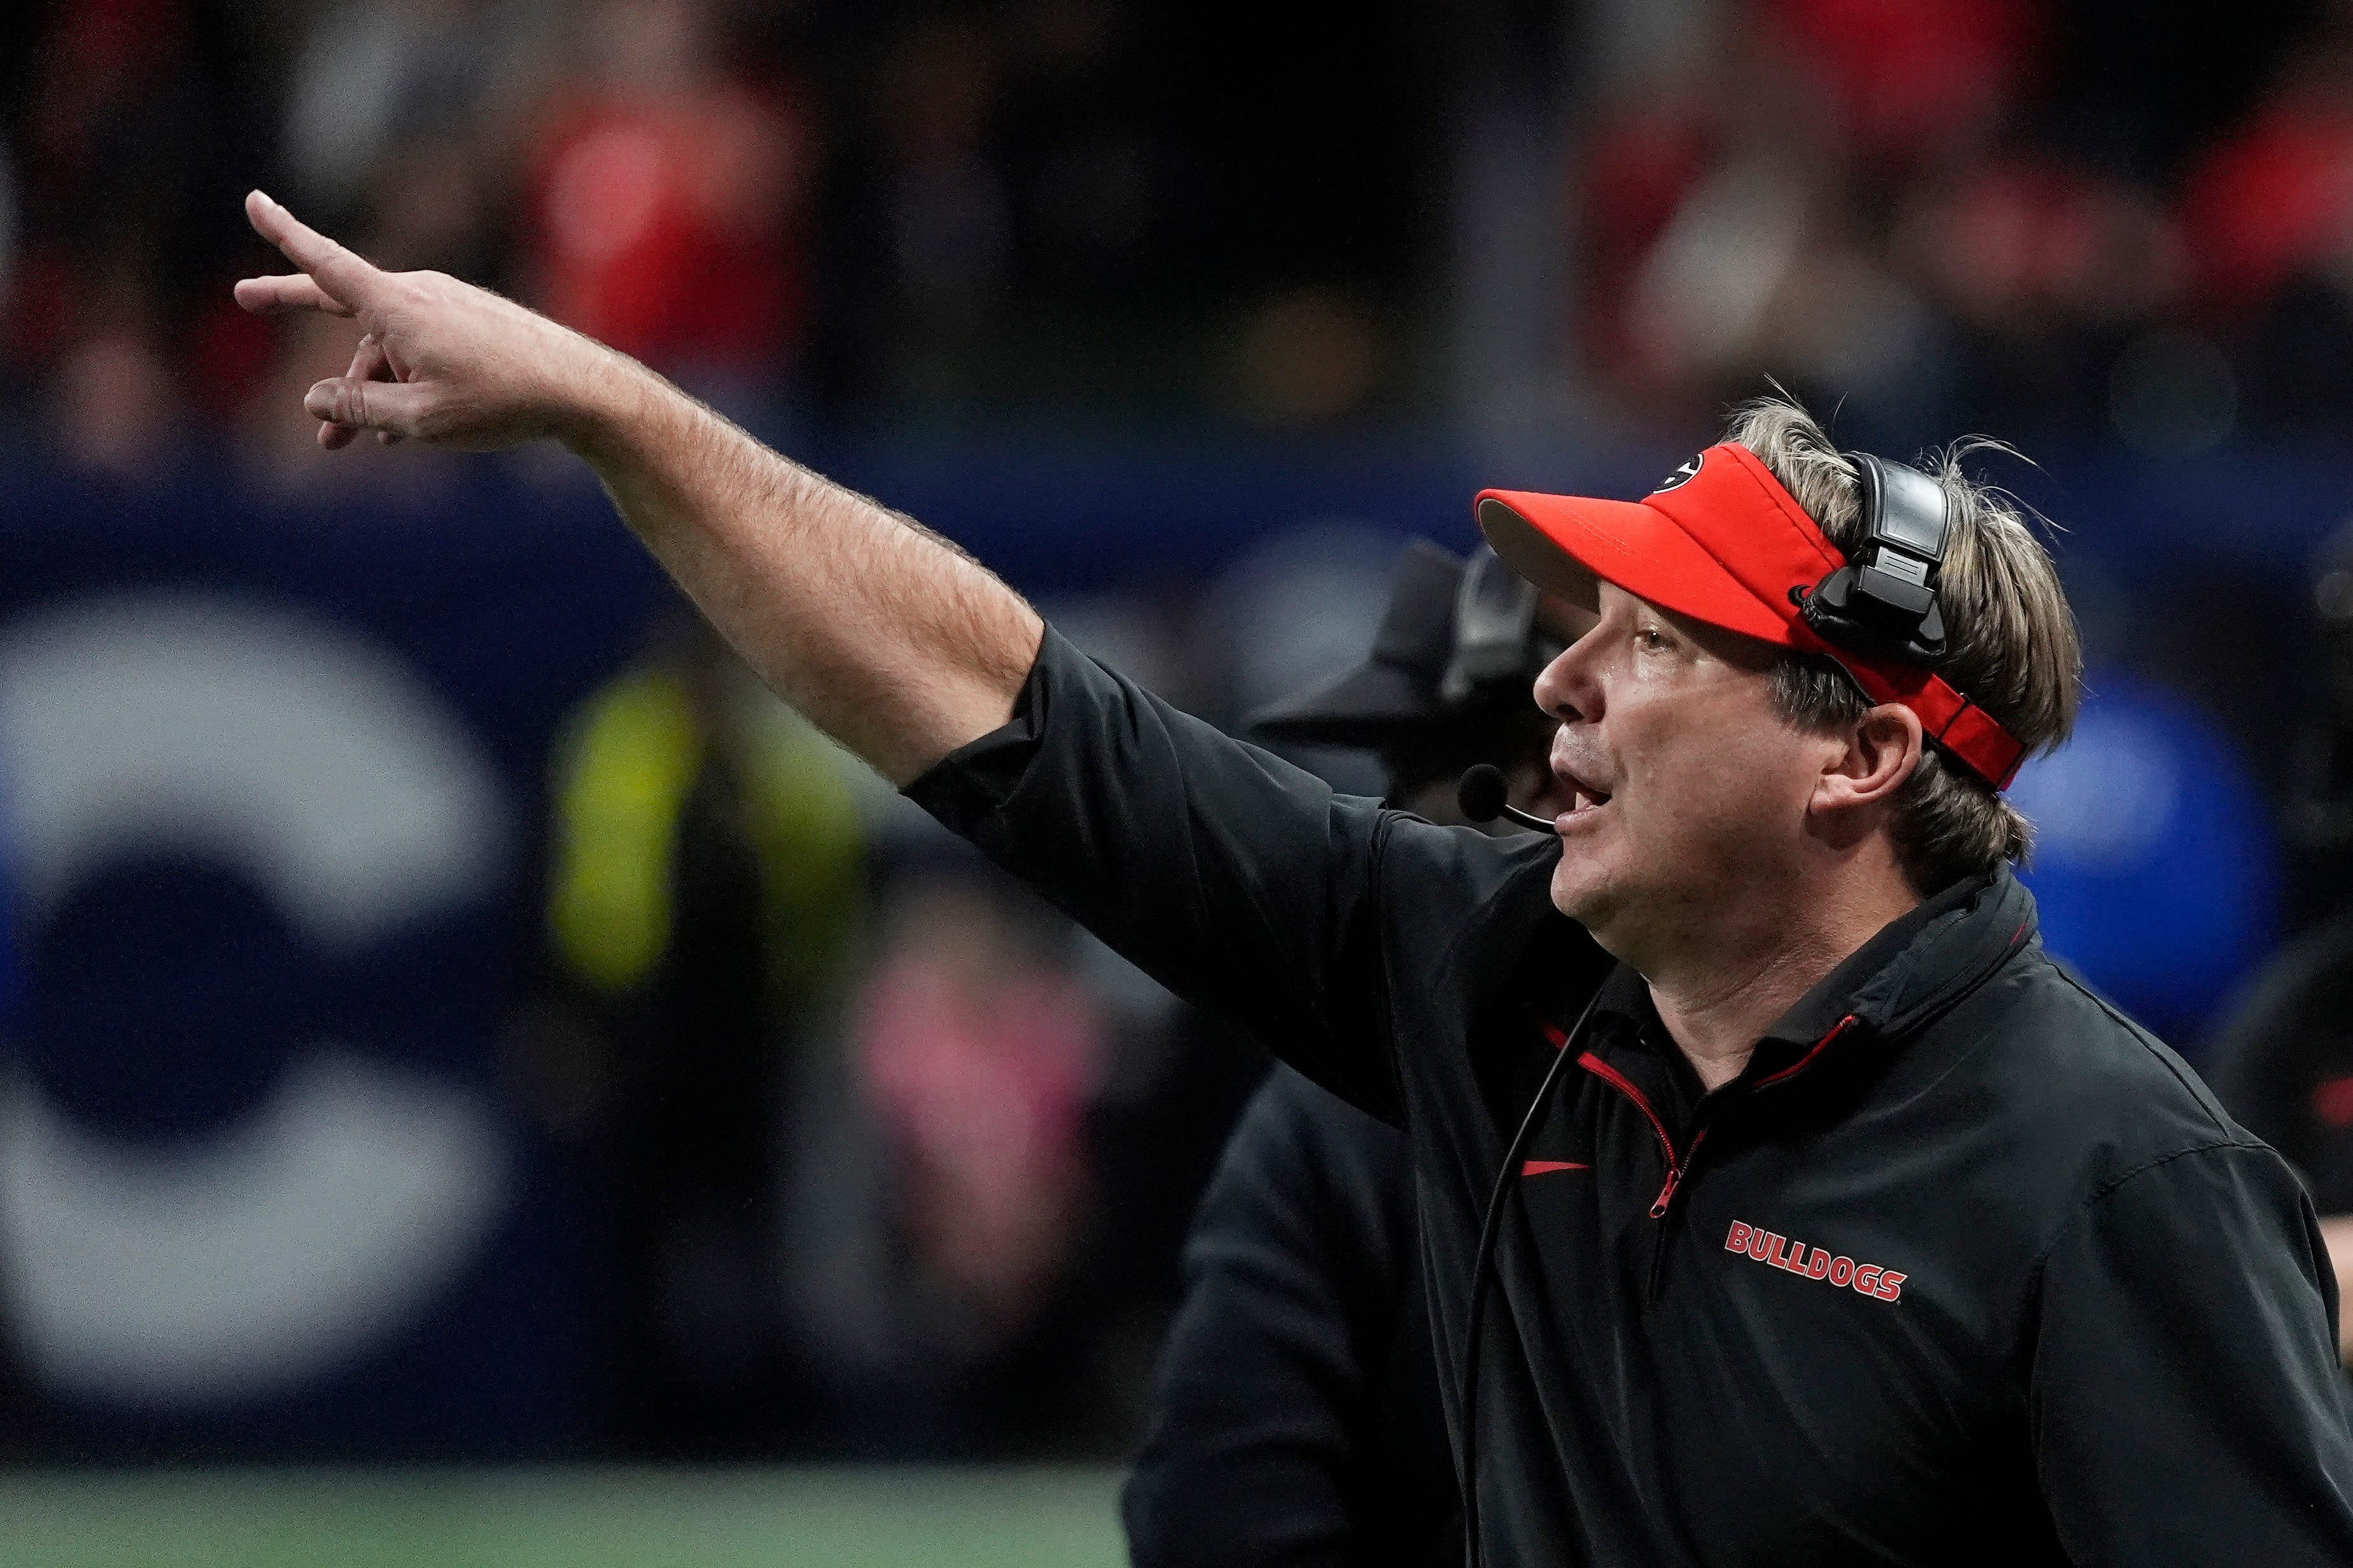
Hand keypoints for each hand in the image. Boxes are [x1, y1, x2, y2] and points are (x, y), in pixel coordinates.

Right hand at [233, 190, 625, 451]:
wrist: (583, 393)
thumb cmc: (502, 403)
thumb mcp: (420, 418)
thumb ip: (358, 408)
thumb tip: (312, 399)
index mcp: (400, 308)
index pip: (327, 264)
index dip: (285, 235)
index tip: (253, 201)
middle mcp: (421, 296)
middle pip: (343, 300)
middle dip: (294, 304)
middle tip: (246, 297)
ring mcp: (448, 309)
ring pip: (384, 345)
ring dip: (360, 391)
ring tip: (339, 444)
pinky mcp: (472, 326)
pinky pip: (417, 351)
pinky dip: (399, 386)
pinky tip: (394, 434)